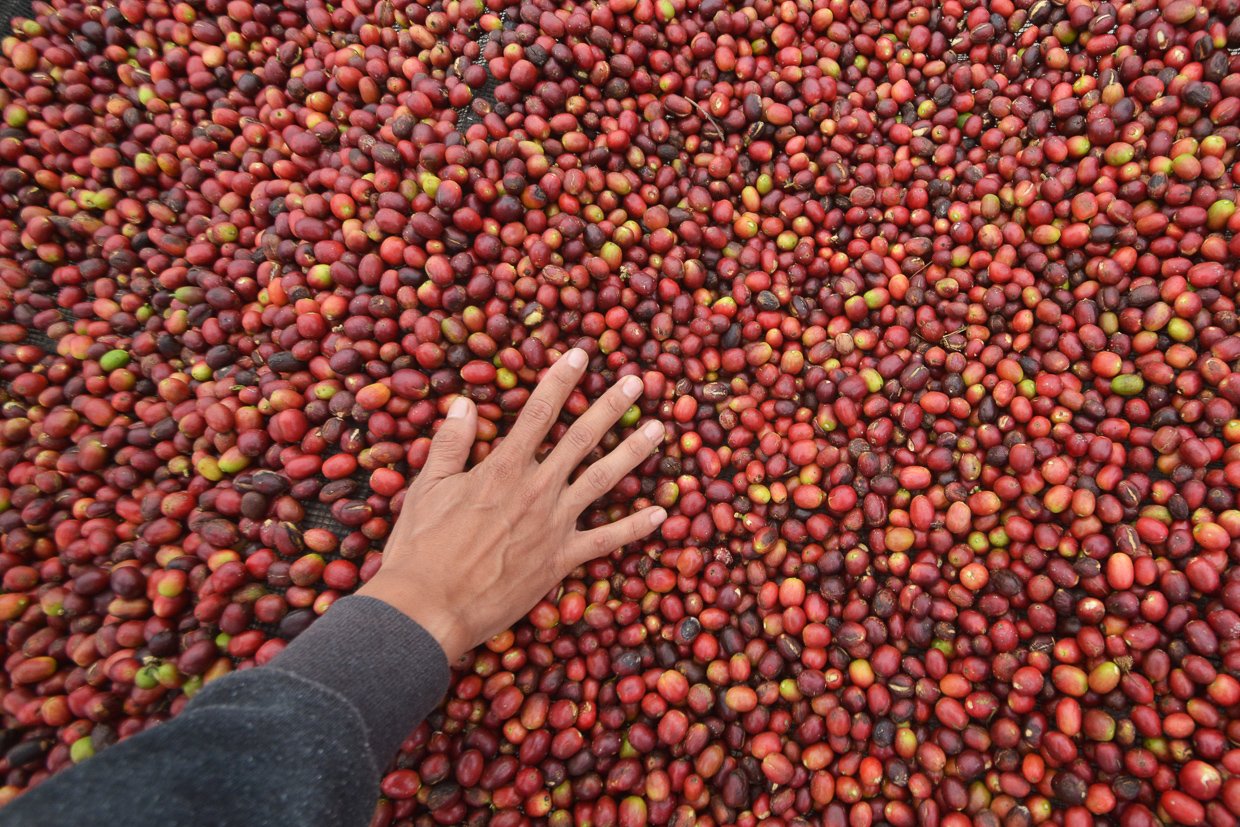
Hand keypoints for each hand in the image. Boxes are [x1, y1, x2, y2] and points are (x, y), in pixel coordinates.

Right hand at [357, 348, 666, 661]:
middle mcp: (536, 489)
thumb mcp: (425, 487)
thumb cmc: (420, 549)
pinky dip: (636, 526)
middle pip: (582, 437)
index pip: (538, 412)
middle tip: (638, 382)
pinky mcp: (561, 560)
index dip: (560, 379)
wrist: (430, 607)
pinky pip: (607, 540)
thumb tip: (463, 403)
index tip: (581, 355)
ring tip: (660, 430)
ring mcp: (554, 524)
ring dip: (634, 452)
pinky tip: (662, 512)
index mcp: (502, 468)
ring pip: (604, 480)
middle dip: (611, 406)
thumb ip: (449, 443)